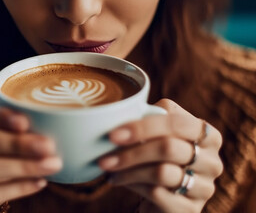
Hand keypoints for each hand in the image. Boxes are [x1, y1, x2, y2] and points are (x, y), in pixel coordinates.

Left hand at [98, 99, 222, 212]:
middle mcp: (212, 161)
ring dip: (128, 170)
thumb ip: (150, 119)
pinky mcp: (192, 209)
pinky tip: (119, 181)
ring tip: (108, 169)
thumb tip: (119, 114)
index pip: (176, 123)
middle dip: (131, 151)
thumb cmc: (159, 158)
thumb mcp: (158, 135)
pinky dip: (133, 185)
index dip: (143, 127)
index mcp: (207, 135)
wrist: (166, 197)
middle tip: (105, 157)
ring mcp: (204, 187)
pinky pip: (157, 194)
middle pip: (168, 148)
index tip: (113, 134)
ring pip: (161, 172)